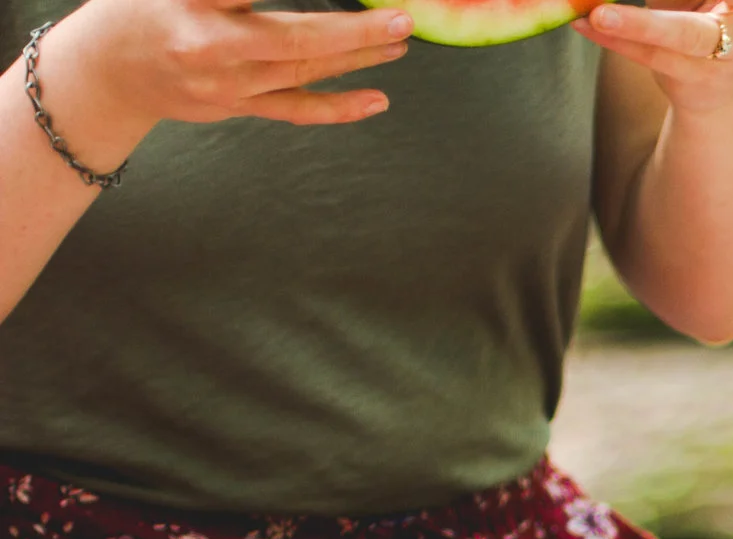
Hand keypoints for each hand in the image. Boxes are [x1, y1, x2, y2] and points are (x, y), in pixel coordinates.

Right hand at [37, 0, 410, 159]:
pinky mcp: (238, 106)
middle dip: (352, 31)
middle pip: (292, 39)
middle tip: (401, 18)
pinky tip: (377, 99)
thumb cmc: (141, 8)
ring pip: (303, 71)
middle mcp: (210, 46)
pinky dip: (339, 106)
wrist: (106, 71)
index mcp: (192, 4)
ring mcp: (227, 84)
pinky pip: (295, 109)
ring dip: (358, 58)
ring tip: (400, 42)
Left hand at [575, 0, 732, 115]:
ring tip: (592, 15)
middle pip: (700, 24)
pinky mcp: (705, 82)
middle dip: (653, 21)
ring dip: (631, 26)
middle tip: (603, 11)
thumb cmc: (704, 8)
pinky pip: (656, 58)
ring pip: (679, 39)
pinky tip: (586, 25)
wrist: (721, 70)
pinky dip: (619, 41)